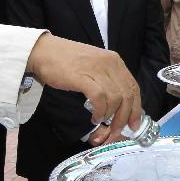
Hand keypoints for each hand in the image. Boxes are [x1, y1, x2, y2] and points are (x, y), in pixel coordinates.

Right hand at [26, 33, 141, 143]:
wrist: (43, 51)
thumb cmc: (65, 61)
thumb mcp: (94, 66)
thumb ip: (107, 80)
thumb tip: (118, 103)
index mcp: (114, 61)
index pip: (133, 87)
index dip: (136, 108)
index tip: (134, 123)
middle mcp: (109, 63)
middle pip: (127, 95)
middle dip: (124, 117)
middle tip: (117, 129)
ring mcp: (96, 69)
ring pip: (115, 98)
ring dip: (110, 116)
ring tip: (101, 121)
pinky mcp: (83, 76)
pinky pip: (99, 98)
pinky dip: (99, 111)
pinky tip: (94, 117)